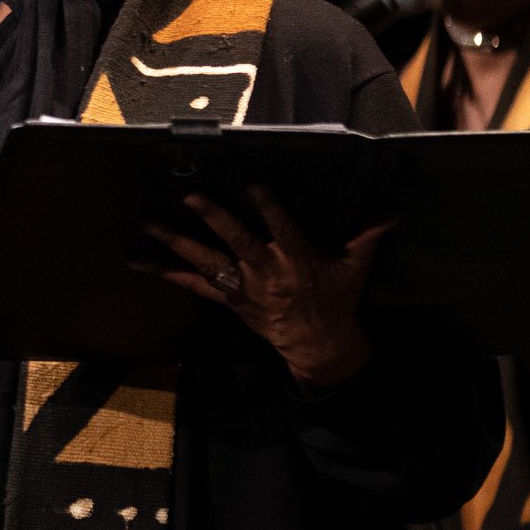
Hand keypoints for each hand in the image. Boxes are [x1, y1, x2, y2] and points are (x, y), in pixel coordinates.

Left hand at [134, 186, 391, 389]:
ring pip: (207, 261)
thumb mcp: (355, 268)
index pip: (283, 228)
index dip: (269, 207)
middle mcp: (266, 272)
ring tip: (149, 224)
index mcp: (298, 259)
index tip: (254, 185)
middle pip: (237, 241)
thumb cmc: (336, 299)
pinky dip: (163, 272)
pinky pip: (190, 285)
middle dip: (215, 219)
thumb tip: (393, 211)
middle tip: (191, 196)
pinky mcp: (227, 299)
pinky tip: (136, 261)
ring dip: (177, 242)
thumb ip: (368, 236)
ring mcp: (243, 287)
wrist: (318, 344)